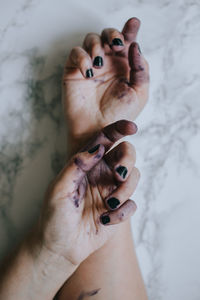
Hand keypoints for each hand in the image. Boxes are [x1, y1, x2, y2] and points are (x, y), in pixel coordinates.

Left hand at [38, 120, 139, 264]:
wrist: (60, 247)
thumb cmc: (54, 216)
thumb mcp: (58, 189)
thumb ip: (76, 166)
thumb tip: (97, 147)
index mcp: (87, 164)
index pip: (105, 140)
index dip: (119, 129)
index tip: (131, 127)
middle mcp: (102, 174)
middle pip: (126, 154)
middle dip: (127, 161)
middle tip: (118, 175)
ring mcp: (111, 190)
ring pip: (133, 177)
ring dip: (125, 191)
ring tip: (109, 205)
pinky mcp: (119, 209)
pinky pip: (132, 204)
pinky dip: (122, 212)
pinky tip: (105, 220)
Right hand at [62, 18, 148, 150]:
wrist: (98, 130)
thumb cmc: (120, 114)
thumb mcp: (139, 93)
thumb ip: (141, 69)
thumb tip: (135, 46)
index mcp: (124, 66)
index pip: (126, 42)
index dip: (129, 30)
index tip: (133, 23)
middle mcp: (108, 63)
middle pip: (108, 36)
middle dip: (113, 35)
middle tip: (117, 45)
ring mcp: (90, 66)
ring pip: (91, 39)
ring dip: (96, 46)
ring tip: (100, 64)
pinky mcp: (74, 71)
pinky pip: (76, 53)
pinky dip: (82, 58)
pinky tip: (89, 73)